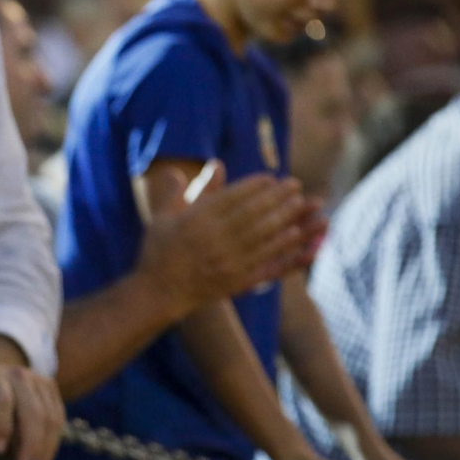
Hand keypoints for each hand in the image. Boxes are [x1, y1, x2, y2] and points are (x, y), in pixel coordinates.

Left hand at [0, 334, 63, 459]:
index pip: (1, 400)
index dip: (1, 426)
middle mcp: (15, 374)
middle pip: (31, 410)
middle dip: (30, 445)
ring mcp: (36, 378)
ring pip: (49, 416)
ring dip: (44, 448)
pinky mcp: (50, 386)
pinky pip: (58, 417)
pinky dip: (53, 442)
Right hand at [140, 162, 308, 316]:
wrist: (158, 292)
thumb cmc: (158, 251)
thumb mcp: (162, 217)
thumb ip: (178, 191)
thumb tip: (201, 167)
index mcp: (195, 220)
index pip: (231, 197)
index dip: (254, 186)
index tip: (270, 177)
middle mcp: (213, 237)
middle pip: (252, 212)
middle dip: (276, 196)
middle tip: (294, 184)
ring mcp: (226, 259)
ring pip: (262, 233)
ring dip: (284, 216)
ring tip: (301, 203)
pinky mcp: (235, 277)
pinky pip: (263, 257)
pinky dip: (281, 244)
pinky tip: (295, 232)